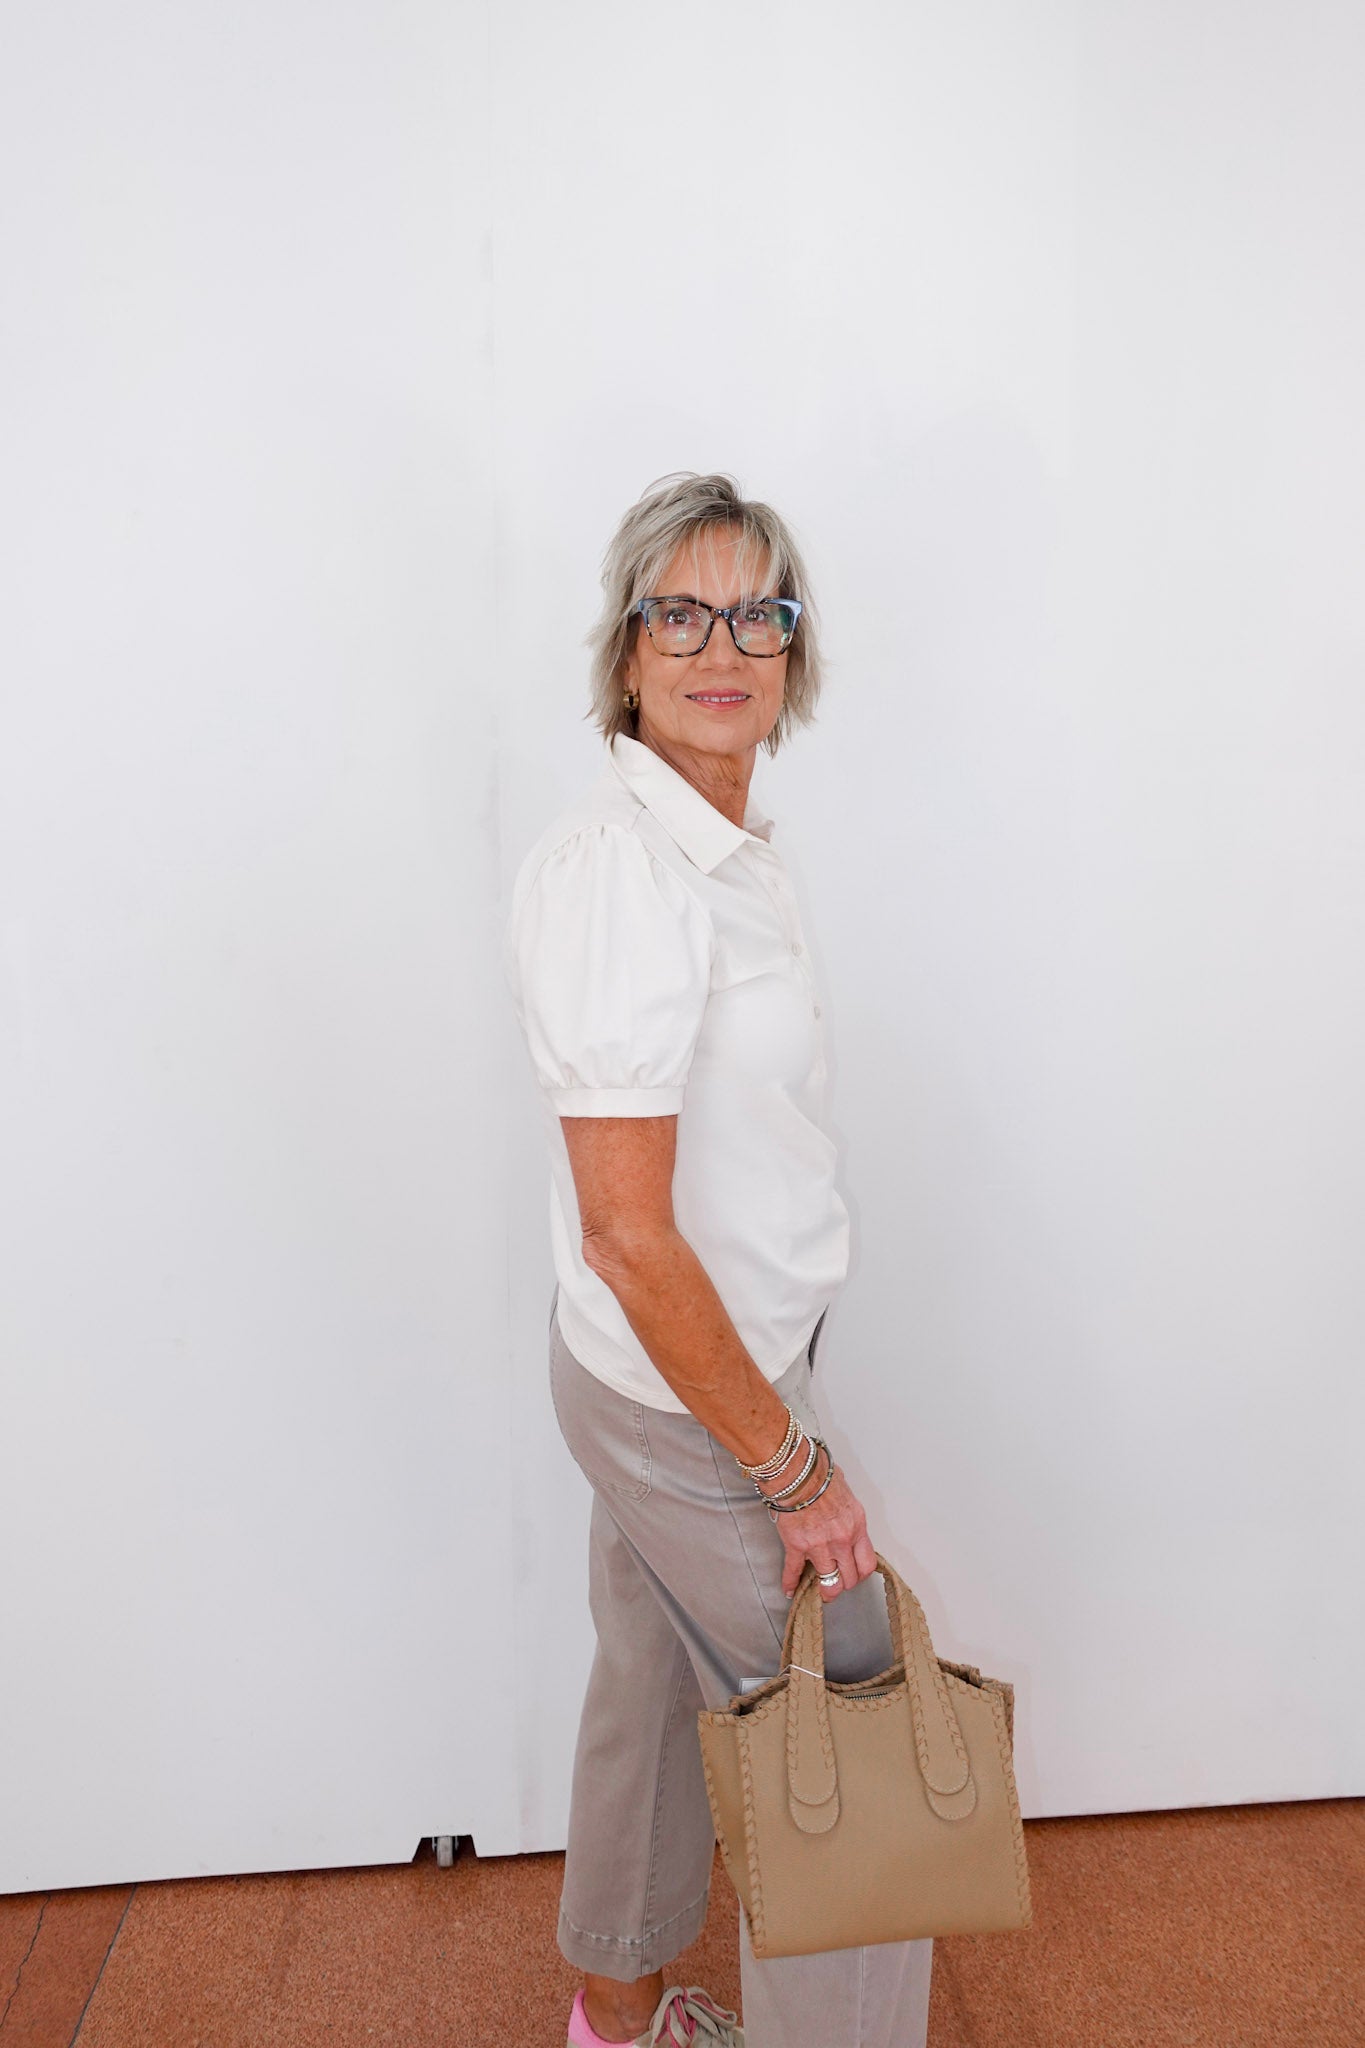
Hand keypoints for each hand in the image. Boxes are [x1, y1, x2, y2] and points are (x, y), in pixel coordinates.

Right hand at [761, 1446, 877, 1601]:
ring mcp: (819, 1546)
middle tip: (837, 1584)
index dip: (860, 1576)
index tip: (854, 1576)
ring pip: (827, 1582)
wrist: (798, 1471)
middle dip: (843, 1584)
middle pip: (848, 1578)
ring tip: (820, 1592)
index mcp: (856, 1527)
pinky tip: (790, 1590)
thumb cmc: (820, 1475)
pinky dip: (791, 1583)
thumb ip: (848, 1514)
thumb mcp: (846, 1494)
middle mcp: (841, 1541)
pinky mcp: (797, 1546)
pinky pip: (794, 1571)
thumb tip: (844, 1517)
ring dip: (823, 1590)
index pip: (866, 1564)